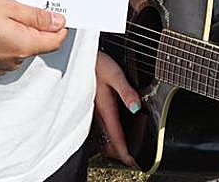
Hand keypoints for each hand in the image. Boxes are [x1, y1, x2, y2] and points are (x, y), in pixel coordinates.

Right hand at [0, 0, 66, 76]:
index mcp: (23, 47)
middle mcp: (14, 63)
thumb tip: (58, 22)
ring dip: (20, 35)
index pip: (55, 41)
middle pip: (38, 46)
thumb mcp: (6, 6)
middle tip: (22, 7)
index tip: (56, 11)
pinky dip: (6, 43)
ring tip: (2, 16)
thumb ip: (35, 16)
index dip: (60, 26)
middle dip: (37, 28)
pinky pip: (6, 56)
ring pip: (21, 51)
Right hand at [93, 52, 139, 167]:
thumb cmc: (98, 63)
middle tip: (132, 159)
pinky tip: (114, 134)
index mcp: (105, 109)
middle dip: (121, 154)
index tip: (133, 162)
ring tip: (125, 151)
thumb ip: (126, 92)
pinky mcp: (92, 108)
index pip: (116, 138)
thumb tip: (136, 108)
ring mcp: (94, 112)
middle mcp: (98, 114)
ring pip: (104, 137)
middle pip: (110, 142)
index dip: (126, 153)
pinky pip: (101, 129)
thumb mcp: (115, 74)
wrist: (82, 57)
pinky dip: (109, 137)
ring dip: (115, 147)